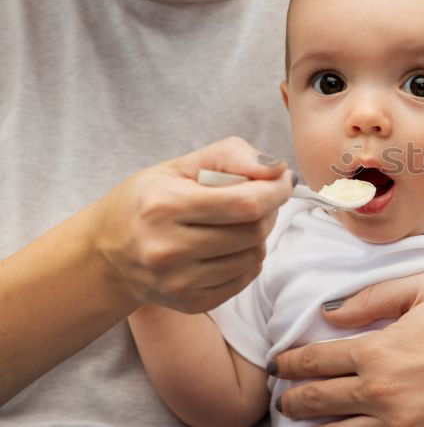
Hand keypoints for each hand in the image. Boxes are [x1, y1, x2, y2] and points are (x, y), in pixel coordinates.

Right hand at [90, 136, 292, 312]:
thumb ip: (231, 156)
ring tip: (236, 223)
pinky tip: (226, 247)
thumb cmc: (147, 200)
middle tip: (258, 200)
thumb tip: (278, 170)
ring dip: (258, 236)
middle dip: (268, 211)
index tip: (283, 181)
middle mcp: (167, 248)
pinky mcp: (190, 302)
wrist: (106, 253)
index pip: (246, 203)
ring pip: (254, 256)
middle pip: (254, 231)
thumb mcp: (181, 165)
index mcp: (164, 205)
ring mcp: (178, 282)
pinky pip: (244, 278)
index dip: (276, 191)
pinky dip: (247, 259)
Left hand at [269, 272, 423, 425]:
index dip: (290, 362)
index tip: (281, 364)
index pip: (316, 360)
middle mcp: (380, 392)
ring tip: (304, 424)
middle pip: (315, 403)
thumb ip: (374, 296)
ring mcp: (398, 426)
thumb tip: (331, 313)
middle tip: (284, 398)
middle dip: (291, 400)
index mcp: (379, 350)